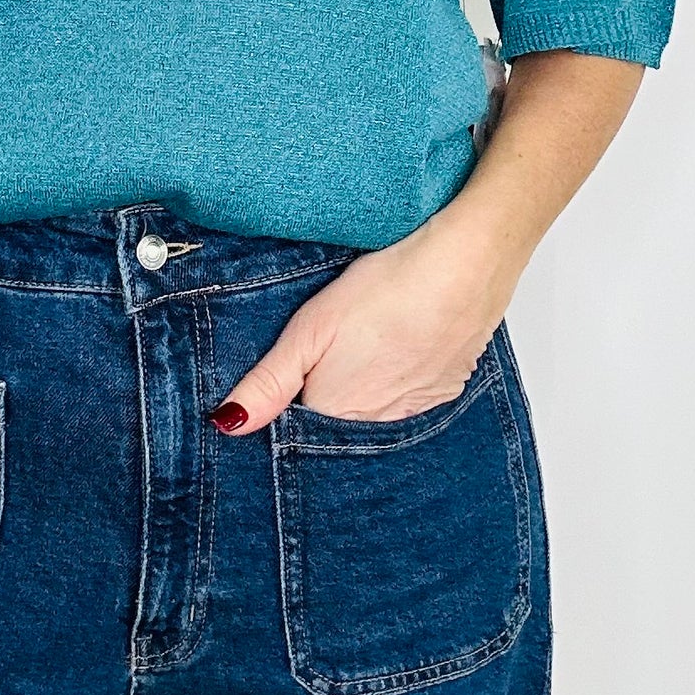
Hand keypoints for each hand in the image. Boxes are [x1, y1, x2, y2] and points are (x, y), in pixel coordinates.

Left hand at [211, 210, 512, 433]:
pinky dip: (399, 382)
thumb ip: (269, 382)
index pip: (299, 428)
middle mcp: (378, 425)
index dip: (289, 402)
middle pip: (338, 424)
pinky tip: (397, 347)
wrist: (466, 266)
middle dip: (325, 399)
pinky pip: (411, 402)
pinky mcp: (446, 391)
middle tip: (332, 349)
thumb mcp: (310, 328)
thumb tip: (228, 425)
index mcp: (337, 413)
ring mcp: (418, 411)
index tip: (290, 374)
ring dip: (364, 392)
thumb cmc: (387, 288)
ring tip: (365, 345)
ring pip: (375, 414)